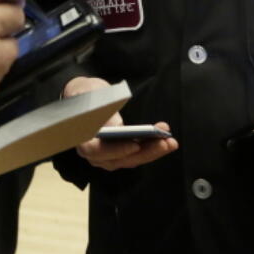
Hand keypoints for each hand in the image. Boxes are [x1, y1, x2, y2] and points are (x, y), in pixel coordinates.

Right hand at [64, 77, 178, 170]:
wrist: (85, 97)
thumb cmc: (85, 94)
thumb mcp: (90, 95)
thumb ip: (99, 108)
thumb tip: (116, 125)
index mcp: (82, 139)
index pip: (98, 151)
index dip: (117, 150)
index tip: (135, 145)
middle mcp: (94, 154)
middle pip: (120, 159)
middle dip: (145, 152)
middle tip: (164, 142)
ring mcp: (107, 156)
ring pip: (131, 159)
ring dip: (152, 151)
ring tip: (171, 141)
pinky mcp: (120, 153)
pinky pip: (136, 155)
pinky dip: (151, 149)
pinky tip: (166, 140)